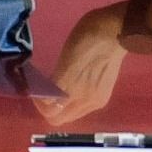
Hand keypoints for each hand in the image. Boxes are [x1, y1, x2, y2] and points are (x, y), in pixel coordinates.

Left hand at [39, 4, 126, 127]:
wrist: (116, 33)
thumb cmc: (87, 37)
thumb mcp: (65, 57)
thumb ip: (56, 80)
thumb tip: (47, 95)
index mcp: (73, 89)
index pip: (49, 111)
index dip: (38, 102)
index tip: (35, 89)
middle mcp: (85, 101)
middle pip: (58, 118)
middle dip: (47, 108)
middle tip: (43, 93)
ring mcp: (95, 101)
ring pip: (69, 116)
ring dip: (60, 107)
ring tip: (57, 90)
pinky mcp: (103, 98)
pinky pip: (80, 109)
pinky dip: (72, 103)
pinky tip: (71, 89)